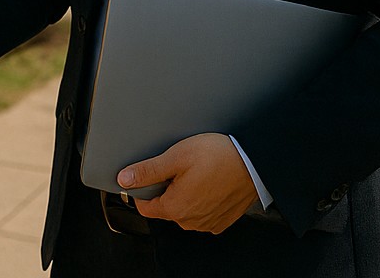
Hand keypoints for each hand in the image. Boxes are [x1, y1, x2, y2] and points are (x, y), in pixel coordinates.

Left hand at [120, 132, 257, 233]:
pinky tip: (208, 182)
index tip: (147, 176)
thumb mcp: (176, 157)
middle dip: (166, 189)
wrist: (255, 162)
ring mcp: (208, 222)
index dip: (142, 190)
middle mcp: (191, 221)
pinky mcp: (222, 220)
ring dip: (185, 194)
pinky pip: (203, 212)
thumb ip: (148, 171)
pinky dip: (201, 200)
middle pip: (165, 207)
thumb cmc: (218, 157)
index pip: (145, 207)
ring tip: (196, 173)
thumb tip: (124, 179)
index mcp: (176, 208)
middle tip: (178, 168)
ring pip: (185, 210)